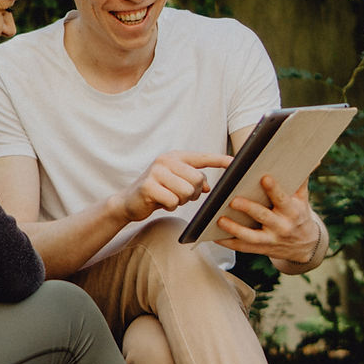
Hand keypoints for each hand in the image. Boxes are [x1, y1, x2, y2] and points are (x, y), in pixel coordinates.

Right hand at [114, 151, 233, 222]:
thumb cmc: (157, 190)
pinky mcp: (148, 186)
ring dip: (180, 200)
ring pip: (186, 192)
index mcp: (175, 157)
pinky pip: (172, 201)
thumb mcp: (176, 182)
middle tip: (180, 195)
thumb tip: (207, 187)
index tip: (235, 162)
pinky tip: (160, 202)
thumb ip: (193, 180)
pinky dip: (169, 206)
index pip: (202, 157)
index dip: (220, 160)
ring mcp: (156, 172)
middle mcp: (165, 160)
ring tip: (169, 197)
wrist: (129, 201)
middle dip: (192, 193)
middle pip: (197, 180)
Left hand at [213, 175, 323, 265]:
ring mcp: (271, 240)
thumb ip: (301, 180)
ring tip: (219, 219)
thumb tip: (312, 158)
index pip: (282, 198)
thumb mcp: (302, 199)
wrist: (305, 246)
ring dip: (235, 229)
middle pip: (264, 217)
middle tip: (233, 200)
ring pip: (251, 236)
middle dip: (249, 209)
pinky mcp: (261, 249)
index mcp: (292, 211)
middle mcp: (282, 226)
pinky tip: (214, 236)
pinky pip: (243, 247)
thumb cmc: (299, 214)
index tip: (264, 178)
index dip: (274, 189)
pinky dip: (228, 243)